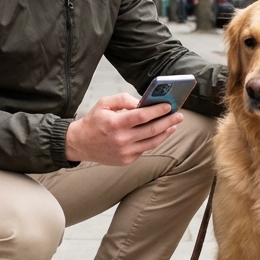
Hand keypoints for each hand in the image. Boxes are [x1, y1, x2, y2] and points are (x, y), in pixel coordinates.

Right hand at [64, 93, 182, 165]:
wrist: (80, 143)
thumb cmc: (94, 121)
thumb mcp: (104, 103)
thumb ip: (123, 99)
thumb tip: (142, 102)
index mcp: (115, 123)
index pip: (142, 116)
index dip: (158, 110)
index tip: (169, 105)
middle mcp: (121, 140)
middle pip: (152, 130)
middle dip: (168, 121)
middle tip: (178, 115)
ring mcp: (125, 152)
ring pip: (152, 142)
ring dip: (166, 132)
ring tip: (174, 125)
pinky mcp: (126, 160)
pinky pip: (145, 149)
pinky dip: (154, 140)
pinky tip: (161, 133)